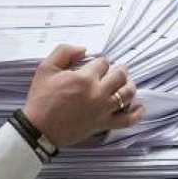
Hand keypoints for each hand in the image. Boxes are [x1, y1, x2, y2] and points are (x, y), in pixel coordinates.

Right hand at [21, 44, 141, 146]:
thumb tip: (83, 49)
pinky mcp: (103, 124)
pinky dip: (137, 113)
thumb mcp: (45, 68)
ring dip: (128, 85)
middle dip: (119, 70)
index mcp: (84, 78)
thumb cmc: (41, 99)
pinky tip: (139, 107)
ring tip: (124, 83)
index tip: (94, 66)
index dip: (100, 62)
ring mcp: (103, 110)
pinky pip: (127, 120)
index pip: (103, 62)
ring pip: (127, 94)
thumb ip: (64, 52)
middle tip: (115, 70)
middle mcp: (98, 93)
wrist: (38, 129)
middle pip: (120, 75)